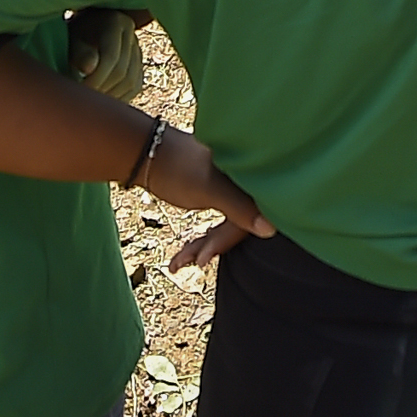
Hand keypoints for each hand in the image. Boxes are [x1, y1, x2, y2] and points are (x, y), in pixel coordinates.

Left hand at [141, 127, 273, 266]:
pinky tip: (184, 254)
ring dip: (203, 245)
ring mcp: (230, 188)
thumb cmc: (178, 166)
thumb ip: (240, 209)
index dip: (231, 237)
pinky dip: (201, 239)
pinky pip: (216, 223)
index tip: (203, 258)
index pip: (256, 212)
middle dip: (212, 245)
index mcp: (249, 174)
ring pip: (225, 225)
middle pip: (240, 222)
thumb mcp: (210, 190)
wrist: (146, 152)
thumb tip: (271, 230)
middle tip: (190, 260)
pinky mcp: (217, 194)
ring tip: (177, 263)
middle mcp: (244, 180)